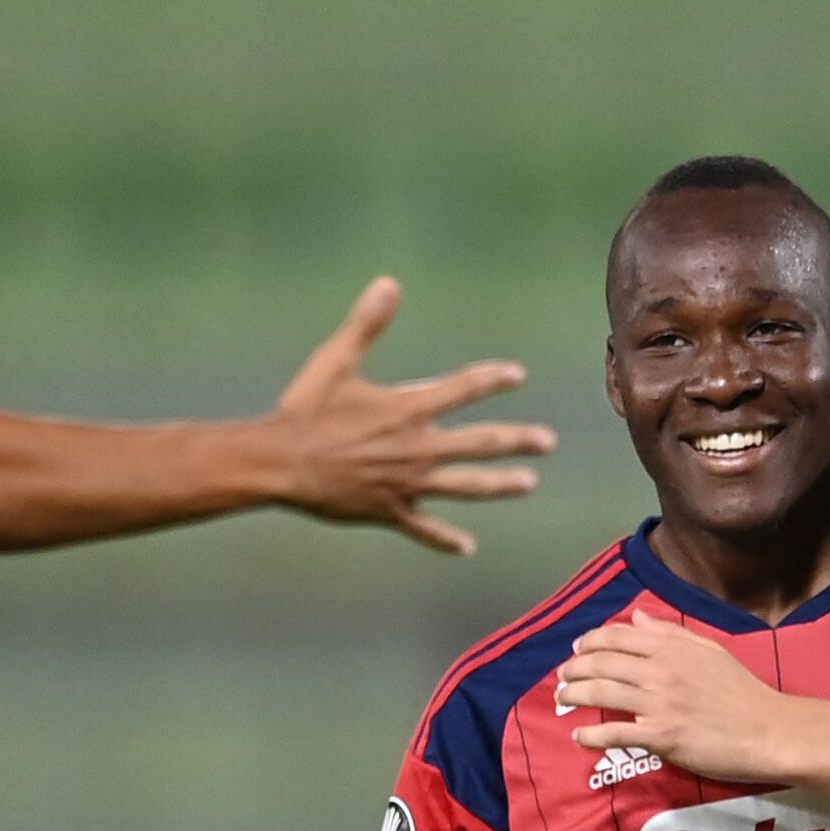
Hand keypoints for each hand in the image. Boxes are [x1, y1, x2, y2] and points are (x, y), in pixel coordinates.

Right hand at [267, 278, 557, 556]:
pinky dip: (445, 539)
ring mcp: (407, 483)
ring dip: (499, 485)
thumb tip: (389, 283)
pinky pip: (424, 528)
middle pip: (480, 443)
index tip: (516, 376)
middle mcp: (418, 448)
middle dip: (517, 441)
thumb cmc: (306, 409)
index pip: (464, 389)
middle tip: (548, 442)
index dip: (492, 380)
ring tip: (529, 484)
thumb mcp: (336, 361)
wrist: (281, 464)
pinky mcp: (390, 511)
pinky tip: (467, 547)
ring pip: (465, 487)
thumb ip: (367, 324)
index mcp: (409, 409)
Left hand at [550, 616, 791, 781]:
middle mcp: (661, 671)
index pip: (618, 637)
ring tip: (562, 699)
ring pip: (601, 693)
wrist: (768, 730)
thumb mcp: (710, 651)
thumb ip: (671, 634)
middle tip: (562, 677)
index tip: (577, 650)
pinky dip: (591, 734)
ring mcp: (659, 704)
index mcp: (672, 648)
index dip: (590, 642)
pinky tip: (579, 736)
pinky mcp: (661, 736)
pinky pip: (615, 732)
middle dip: (574, 669)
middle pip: (602, 663)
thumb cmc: (743, 692)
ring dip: (574, 695)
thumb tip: (637, 619)